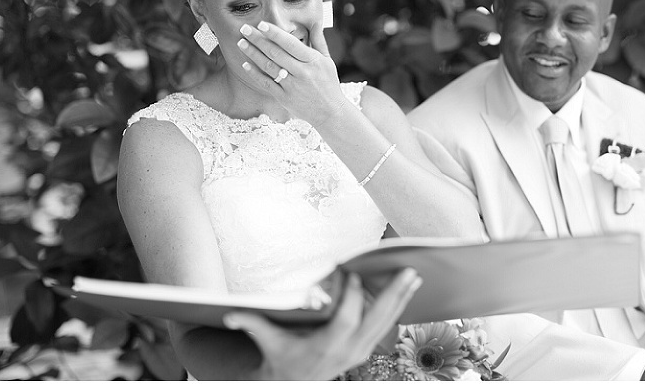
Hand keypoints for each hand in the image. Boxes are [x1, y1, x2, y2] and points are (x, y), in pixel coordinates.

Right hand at [221, 268, 421, 379]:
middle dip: (394, 295)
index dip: (351, 297)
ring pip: (386, 323)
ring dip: (401, 299)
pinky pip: (385, 326)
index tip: (353, 273)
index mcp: (326, 346)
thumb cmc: (282, 358)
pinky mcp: (365, 349)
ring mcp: (360, 351)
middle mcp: (348, 350)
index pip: (345, 321)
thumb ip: (252, 324)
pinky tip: (406, 290)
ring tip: (414, 276)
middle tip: (408, 271)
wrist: (294, 382)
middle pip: (377, 320)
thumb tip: (230, 315)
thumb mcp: (268, 342)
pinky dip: (397, 307)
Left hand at [238, 20, 347, 126]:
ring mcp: (292, 86)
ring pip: (269, 66)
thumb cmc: (328, 84)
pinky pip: (266, 83)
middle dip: (258, 39)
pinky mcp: (284, 98)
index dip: (275, 33)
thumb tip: (315, 21)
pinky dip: (255, 73)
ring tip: (241, 43)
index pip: (290, 43)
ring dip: (253, 54)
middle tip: (244, 29)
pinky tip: (245, 64)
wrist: (330, 112)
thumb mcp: (327, 61)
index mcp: (312, 61)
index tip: (261, 24)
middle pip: (276, 53)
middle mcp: (302, 72)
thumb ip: (318, 40)